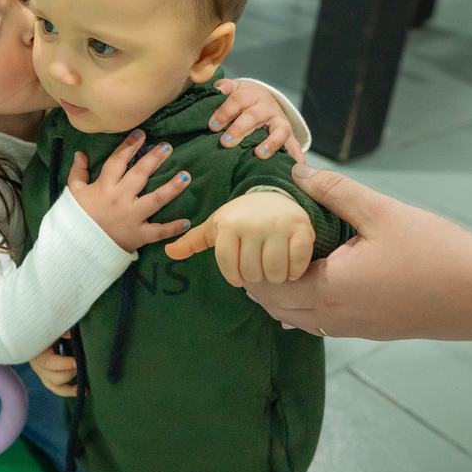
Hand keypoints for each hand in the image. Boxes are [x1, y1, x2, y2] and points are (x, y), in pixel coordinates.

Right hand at [30, 333, 78, 396]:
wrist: (36, 336)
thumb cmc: (45, 331)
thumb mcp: (52, 329)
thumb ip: (61, 331)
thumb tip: (71, 334)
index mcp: (37, 353)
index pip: (48, 363)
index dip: (63, 364)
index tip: (77, 362)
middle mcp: (37, 366)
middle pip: (52, 378)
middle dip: (69, 374)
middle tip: (81, 367)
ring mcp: (42, 374)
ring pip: (54, 387)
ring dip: (70, 389)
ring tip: (85, 389)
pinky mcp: (47, 378)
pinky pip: (57, 388)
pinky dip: (68, 390)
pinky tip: (80, 391)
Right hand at [68, 129, 190, 252]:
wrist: (77, 248)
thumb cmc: (76, 219)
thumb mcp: (73, 193)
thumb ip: (78, 173)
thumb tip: (80, 154)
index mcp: (104, 187)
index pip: (118, 161)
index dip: (129, 146)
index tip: (141, 134)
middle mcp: (121, 199)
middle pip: (140, 174)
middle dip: (154, 159)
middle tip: (167, 147)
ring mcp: (132, 217)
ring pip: (156, 199)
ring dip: (172, 187)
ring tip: (185, 176)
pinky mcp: (139, 235)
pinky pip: (159, 231)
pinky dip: (174, 228)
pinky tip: (188, 222)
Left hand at [164, 191, 313, 285]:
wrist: (276, 194)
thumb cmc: (242, 215)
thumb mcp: (216, 225)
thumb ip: (193, 240)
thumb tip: (168, 252)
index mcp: (229, 224)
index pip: (229, 266)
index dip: (234, 276)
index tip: (239, 275)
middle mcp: (253, 224)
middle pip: (252, 272)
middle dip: (255, 276)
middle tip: (258, 266)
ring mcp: (279, 226)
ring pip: (274, 272)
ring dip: (274, 277)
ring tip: (272, 267)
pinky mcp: (302, 230)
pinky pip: (298, 264)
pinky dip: (294, 271)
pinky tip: (289, 265)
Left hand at [210, 78, 305, 162]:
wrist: (264, 99)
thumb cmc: (243, 98)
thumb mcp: (235, 88)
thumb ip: (225, 88)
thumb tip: (218, 88)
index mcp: (252, 94)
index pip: (237, 99)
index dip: (225, 112)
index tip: (212, 126)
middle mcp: (268, 107)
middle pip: (254, 116)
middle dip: (239, 129)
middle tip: (225, 142)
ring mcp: (280, 121)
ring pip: (280, 130)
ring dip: (271, 142)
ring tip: (259, 154)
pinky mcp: (289, 135)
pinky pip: (294, 146)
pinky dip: (296, 156)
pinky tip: (296, 166)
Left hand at [241, 164, 471, 340]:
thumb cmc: (435, 251)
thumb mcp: (381, 211)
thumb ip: (334, 191)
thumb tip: (297, 171)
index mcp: (328, 289)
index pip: (267, 283)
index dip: (252, 261)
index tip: (250, 233)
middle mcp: (332, 317)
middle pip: (274, 305)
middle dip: (260, 278)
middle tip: (258, 244)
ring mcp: (350, 330)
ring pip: (296, 318)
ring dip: (282, 294)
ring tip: (281, 258)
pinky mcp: (369, 332)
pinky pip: (319, 323)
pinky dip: (305, 304)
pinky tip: (314, 278)